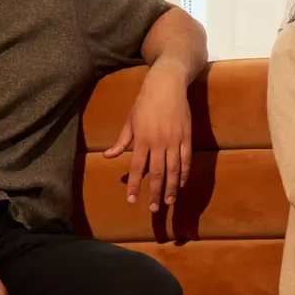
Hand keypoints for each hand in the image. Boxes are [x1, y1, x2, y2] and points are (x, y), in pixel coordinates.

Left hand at [105, 63, 195, 208]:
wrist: (167, 85)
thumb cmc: (145, 102)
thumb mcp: (130, 120)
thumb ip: (121, 141)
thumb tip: (108, 156)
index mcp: (142, 139)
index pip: (136, 168)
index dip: (133, 185)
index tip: (132, 200)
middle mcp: (159, 143)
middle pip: (156, 173)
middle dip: (154, 192)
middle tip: (153, 209)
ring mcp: (174, 141)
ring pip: (173, 170)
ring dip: (171, 187)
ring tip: (169, 202)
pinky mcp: (186, 137)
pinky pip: (186, 159)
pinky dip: (184, 173)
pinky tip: (181, 184)